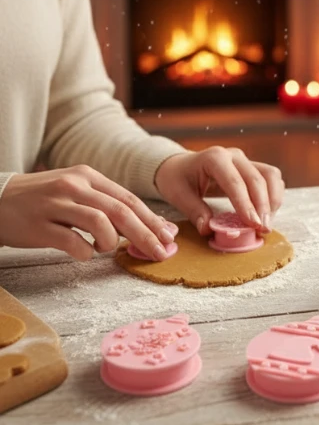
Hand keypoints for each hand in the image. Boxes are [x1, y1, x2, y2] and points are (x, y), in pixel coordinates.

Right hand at [0, 166, 175, 260]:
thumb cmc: (42, 199)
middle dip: (145, 233)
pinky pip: (71, 241)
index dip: (151, 218)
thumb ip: (104, 203)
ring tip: (105, 248)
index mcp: (87, 176)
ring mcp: (55, 204)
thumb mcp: (74, 190)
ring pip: (99, 222)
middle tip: (160, 252)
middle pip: (120, 210)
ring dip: (110, 241)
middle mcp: (74, 185)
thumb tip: (141, 225)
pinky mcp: (38, 225)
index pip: (128, 198)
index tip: (168, 235)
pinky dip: (84, 251)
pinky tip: (83, 253)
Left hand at [154, 147, 284, 235]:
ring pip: (270, 175)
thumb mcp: (178, 195)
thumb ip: (194, 211)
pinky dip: (274, 195)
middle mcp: (234, 155)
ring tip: (267, 223)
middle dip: (263, 206)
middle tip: (263, 229)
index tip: (253, 224)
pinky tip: (268, 213)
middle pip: (257, 178)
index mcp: (215, 158)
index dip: (246, 204)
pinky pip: (271, 178)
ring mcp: (245, 159)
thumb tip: (208, 229)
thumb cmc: (178, 179)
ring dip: (273, 200)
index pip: (235, 182)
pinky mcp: (252, 166)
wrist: (180, 165)